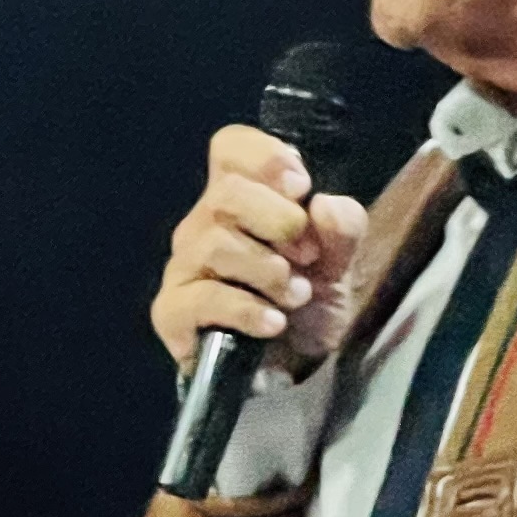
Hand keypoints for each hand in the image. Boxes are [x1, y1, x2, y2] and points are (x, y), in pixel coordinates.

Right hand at [150, 123, 371, 373]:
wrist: (296, 368)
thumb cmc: (309, 302)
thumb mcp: (340, 262)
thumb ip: (343, 229)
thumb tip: (324, 205)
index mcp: (241, 199)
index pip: (230, 148)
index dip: (263, 156)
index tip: (301, 185)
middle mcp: (204, 225)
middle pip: (226, 193)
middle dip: (278, 220)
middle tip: (309, 253)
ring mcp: (185, 268)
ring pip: (215, 244)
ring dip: (268, 270)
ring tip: (297, 296)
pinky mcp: (173, 312)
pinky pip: (201, 298)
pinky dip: (245, 309)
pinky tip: (273, 323)